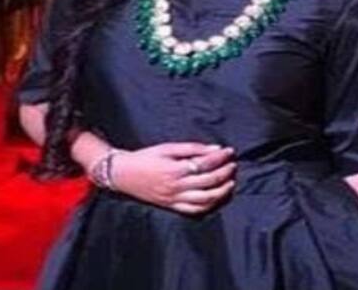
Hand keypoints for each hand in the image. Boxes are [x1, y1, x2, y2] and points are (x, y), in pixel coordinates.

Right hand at [110, 142, 236, 214]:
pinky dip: (209, 205)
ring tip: (230, 182)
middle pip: (208, 181)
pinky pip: (194, 210)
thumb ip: (192, 149)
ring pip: (205, 199)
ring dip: (221, 191)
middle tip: (233, 165)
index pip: (205, 163)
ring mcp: (174, 199)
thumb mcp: (168, 147)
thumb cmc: (146, 157)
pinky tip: (217, 197)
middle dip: (225, 173)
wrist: (123, 174)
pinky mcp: (171, 207)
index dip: (220, 157)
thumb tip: (215, 148)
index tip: (230, 151)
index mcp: (175, 169)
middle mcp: (176, 186)